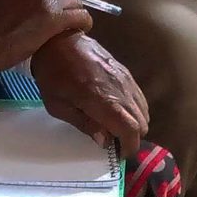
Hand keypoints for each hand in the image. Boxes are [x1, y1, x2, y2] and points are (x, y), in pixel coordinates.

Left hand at [30, 33, 149, 158]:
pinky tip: (119, 111)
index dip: (129, 146)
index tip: (119, 155)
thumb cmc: (53, 75)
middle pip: (142, 121)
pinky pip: (139, 96)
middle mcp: (120, 89)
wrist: (59, 41)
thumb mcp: (58, 106)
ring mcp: (126, 79)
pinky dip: (135, 109)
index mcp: (101, 100)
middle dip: (132, 137)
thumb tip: (105, 141)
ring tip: (116, 128)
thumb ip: (84, 124)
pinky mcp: (126, 72)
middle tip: (115, 142)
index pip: (130, 129)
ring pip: (144, 109)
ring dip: (135, 123)